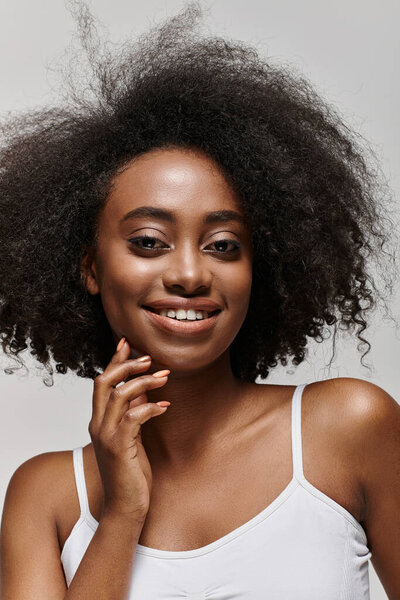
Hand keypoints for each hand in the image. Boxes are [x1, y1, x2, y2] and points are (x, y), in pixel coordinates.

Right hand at [88, 338, 169, 522]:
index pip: (103, 382)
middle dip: (127, 365)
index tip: (127, 343)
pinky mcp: (118, 448)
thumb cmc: (130, 473)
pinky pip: (133, 417)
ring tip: (164, 377)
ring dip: (143, 382)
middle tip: (150, 358)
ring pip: (119, 395)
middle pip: (104, 382)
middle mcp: (98, 425)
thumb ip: (133, 412)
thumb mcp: (132, 437)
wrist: (126, 507)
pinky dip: (150, 407)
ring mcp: (106, 436)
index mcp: (100, 420)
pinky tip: (165, 406)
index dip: (114, 360)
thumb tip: (144, 388)